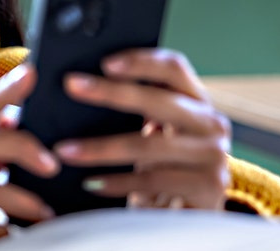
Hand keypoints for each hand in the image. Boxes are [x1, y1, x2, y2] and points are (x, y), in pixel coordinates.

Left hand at [53, 49, 230, 209]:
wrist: (187, 220)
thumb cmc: (161, 168)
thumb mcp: (152, 136)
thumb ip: (135, 111)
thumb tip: (81, 86)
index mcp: (196, 101)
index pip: (174, 67)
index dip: (141, 60)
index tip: (104, 62)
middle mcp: (211, 123)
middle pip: (159, 100)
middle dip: (111, 92)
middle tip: (71, 85)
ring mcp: (214, 156)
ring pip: (149, 146)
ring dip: (100, 148)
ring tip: (65, 150)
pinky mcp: (208, 188)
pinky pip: (153, 181)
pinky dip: (117, 182)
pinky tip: (91, 183)